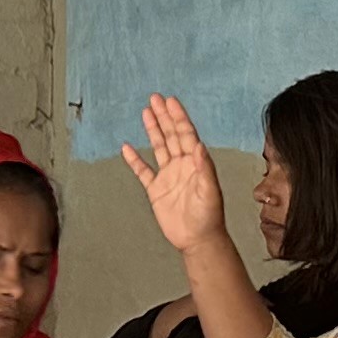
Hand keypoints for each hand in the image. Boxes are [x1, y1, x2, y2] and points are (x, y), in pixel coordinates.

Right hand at [117, 95, 232, 260]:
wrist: (198, 240)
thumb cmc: (209, 217)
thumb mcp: (210, 192)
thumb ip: (204, 169)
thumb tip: (199, 146)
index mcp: (196, 163)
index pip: (186, 134)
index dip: (178, 117)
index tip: (170, 101)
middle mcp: (182, 165)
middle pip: (172, 135)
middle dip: (164, 116)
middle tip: (155, 98)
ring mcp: (168, 177)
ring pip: (159, 147)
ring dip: (153, 130)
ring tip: (145, 112)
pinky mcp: (156, 191)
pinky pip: (143, 172)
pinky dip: (135, 160)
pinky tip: (127, 148)